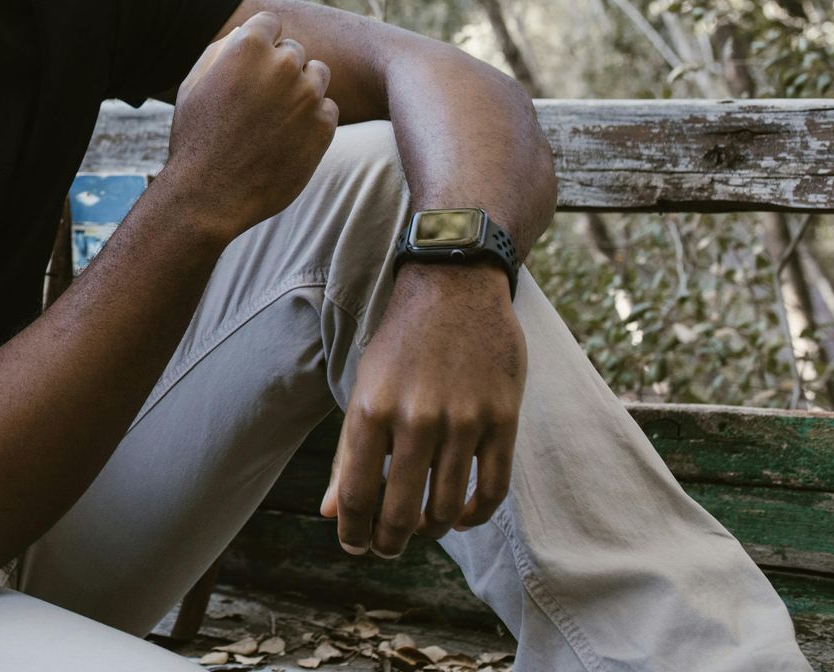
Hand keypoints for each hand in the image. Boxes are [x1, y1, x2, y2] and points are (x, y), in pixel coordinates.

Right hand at [162, 10, 337, 240]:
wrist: (210, 195)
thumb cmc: (196, 136)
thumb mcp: (193, 83)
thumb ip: (223, 49)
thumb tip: (246, 33)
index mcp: (248, 46)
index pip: (271, 22)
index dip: (260, 42)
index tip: (250, 65)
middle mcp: (284, 64)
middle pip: (294, 50)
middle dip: (278, 69)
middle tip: (256, 102)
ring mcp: (308, 96)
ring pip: (317, 75)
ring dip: (300, 90)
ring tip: (273, 118)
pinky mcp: (324, 127)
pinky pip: (327, 110)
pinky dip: (311, 120)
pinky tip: (284, 139)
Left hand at [321, 264, 524, 554]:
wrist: (454, 286)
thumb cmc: (400, 341)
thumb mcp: (364, 388)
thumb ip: (348, 454)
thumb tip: (330, 514)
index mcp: (371, 409)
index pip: (356, 495)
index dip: (353, 531)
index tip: (355, 545)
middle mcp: (415, 419)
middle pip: (400, 512)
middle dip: (390, 541)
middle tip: (388, 548)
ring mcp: (463, 421)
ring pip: (447, 507)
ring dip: (431, 530)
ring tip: (422, 529)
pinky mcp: (502, 420)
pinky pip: (493, 489)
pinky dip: (476, 515)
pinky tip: (462, 516)